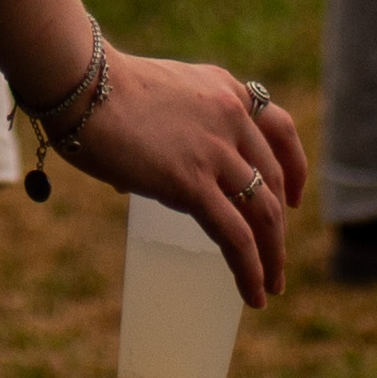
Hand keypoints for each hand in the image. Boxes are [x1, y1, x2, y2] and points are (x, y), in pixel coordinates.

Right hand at [51, 54, 305, 305]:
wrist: (80, 83)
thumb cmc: (96, 90)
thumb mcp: (156, 95)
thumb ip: (165, 129)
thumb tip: (138, 178)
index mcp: (224, 89)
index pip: (280, 130)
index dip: (295, 168)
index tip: (296, 199)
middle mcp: (231, 116)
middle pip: (275, 179)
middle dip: (280, 225)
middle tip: (276, 257)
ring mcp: (216, 150)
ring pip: (264, 213)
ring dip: (273, 256)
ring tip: (272, 287)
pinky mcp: (192, 182)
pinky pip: (236, 236)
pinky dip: (250, 270)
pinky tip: (253, 294)